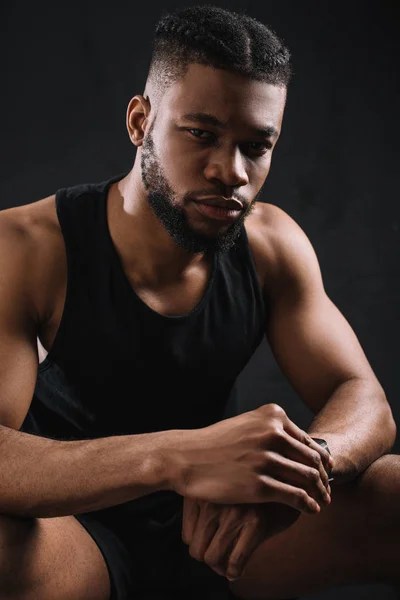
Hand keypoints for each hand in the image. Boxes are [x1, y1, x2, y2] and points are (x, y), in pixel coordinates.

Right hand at [170, 403, 333, 511]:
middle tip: (328, 490)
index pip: (307, 441)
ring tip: (323, 501)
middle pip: (311, 459)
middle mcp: (272, 433)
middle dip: (323, 477)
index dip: (321, 459)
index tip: (326, 471)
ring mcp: (265, 459)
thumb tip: (298, 444)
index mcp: (272, 416)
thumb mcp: (245, 424)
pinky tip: (311, 510)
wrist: (185, 457)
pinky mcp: (259, 484)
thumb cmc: (214, 443)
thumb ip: (270, 429)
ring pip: (307, 478)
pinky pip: (295, 496)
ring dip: (320, 493)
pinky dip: (308, 505)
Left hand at [182, 496, 300, 580]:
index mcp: (202, 492)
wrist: (284, 476)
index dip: (200, 547)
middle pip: (196, 550)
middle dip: (209, 559)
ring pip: (212, 557)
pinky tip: (238, 570)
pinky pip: (235, 561)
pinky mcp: (255, 522)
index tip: (211, 547)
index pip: (187, 537)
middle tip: (221, 558)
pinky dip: (234, 572)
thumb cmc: (248, 489)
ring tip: (228, 564)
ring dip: (221, 567)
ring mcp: (233, 512)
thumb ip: (204, 510)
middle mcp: (213, 501)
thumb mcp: (219, 491)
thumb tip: (195, 547)